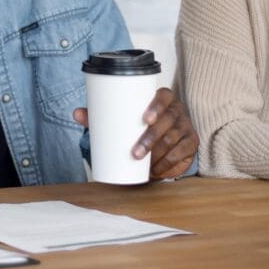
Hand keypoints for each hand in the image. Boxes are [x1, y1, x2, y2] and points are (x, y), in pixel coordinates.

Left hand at [73, 87, 198, 179]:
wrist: (167, 127)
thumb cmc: (140, 118)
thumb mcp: (125, 113)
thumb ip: (101, 114)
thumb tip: (76, 113)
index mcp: (164, 97)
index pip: (164, 97)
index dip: (156, 106)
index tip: (144, 119)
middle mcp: (178, 110)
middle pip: (168, 123)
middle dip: (151, 139)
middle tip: (135, 153)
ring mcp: (186, 127)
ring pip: (174, 140)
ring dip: (160, 155)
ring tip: (144, 165)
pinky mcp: (191, 143)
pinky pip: (183, 155)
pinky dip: (171, 165)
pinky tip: (159, 171)